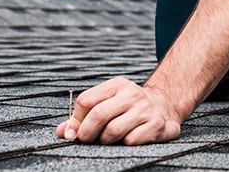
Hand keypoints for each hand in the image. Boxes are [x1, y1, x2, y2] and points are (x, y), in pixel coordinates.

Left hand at [57, 77, 181, 144]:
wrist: (166, 106)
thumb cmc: (130, 107)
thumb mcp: (109, 103)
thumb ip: (83, 117)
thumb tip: (62, 132)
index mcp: (118, 85)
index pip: (86, 101)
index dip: (77, 120)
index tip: (76, 131)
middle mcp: (133, 94)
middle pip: (98, 115)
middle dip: (87, 134)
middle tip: (88, 140)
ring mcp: (146, 109)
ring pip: (113, 131)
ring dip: (106, 141)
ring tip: (109, 140)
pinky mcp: (157, 124)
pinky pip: (131, 140)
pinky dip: (125, 144)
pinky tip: (129, 138)